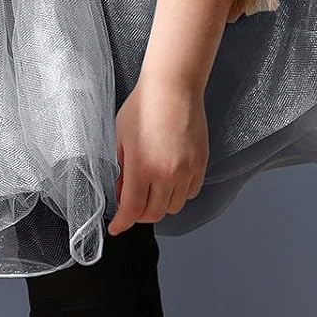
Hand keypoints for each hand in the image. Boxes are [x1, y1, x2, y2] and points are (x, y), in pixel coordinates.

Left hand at [106, 72, 208, 234]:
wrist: (173, 87)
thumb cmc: (142, 106)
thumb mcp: (120, 137)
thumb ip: (121, 169)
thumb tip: (122, 192)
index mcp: (142, 168)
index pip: (132, 211)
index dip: (122, 224)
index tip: (116, 228)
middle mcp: (167, 174)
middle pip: (154, 213)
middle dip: (140, 214)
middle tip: (131, 202)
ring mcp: (187, 170)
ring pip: (174, 206)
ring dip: (160, 203)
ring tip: (151, 187)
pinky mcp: (201, 164)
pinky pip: (190, 192)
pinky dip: (179, 193)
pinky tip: (169, 179)